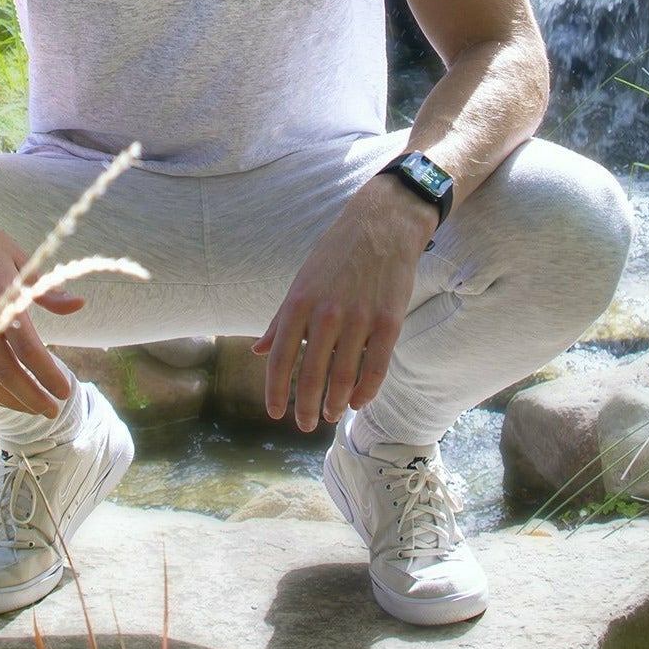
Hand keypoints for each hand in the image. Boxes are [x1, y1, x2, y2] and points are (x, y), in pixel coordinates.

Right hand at [0, 199, 84, 416]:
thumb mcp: (22, 260)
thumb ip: (48, 291)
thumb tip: (79, 305)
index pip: (28, 349)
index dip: (47, 375)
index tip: (65, 390)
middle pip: (6, 372)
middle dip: (33, 397)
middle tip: (53, 410)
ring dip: (9, 400)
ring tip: (31, 409)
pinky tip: (0, 399)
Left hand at [255, 177, 434, 430]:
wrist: (382, 223)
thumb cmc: (337, 253)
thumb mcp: (301, 281)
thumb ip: (281, 320)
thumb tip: (259, 350)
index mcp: (299, 303)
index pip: (279, 358)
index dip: (275, 391)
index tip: (276, 412)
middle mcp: (326, 314)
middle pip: (311, 376)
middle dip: (306, 407)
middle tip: (306, 425)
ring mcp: (359, 319)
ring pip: (344, 377)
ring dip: (335, 404)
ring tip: (331, 416)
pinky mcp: (389, 321)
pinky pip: (376, 368)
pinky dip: (366, 392)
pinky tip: (358, 402)